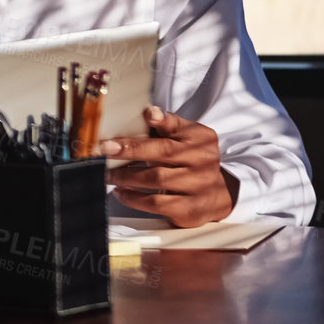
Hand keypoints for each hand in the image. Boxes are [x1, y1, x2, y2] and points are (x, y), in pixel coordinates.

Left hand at [101, 106, 238, 226]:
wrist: (219, 194)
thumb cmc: (193, 160)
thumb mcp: (187, 136)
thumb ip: (167, 123)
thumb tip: (150, 112)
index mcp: (201, 139)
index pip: (173, 128)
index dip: (156, 122)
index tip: (134, 122)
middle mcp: (203, 162)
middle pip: (164, 153)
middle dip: (130, 151)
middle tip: (105, 150)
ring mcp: (199, 188)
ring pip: (157, 180)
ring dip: (127, 176)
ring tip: (109, 174)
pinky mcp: (190, 211)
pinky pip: (156, 204)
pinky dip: (133, 199)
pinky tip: (121, 192)